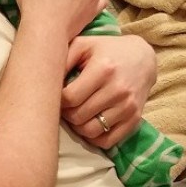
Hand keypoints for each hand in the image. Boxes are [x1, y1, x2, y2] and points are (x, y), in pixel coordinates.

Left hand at [63, 28, 154, 146]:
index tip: (59, 97)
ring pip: (91, 131)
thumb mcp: (84, 45)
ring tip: (76, 116)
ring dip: (78, 127)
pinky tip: (89, 125)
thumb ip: (63, 58)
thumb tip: (44, 81)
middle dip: (67, 114)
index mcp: (103, 69)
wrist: (142, 58)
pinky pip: (107, 141)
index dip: (58, 101)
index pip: (70, 98)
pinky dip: (93, 138)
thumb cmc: (106, 50)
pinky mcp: (134, 119)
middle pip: (78, 117)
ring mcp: (127, 107)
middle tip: (66, 107)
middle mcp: (117, 90)